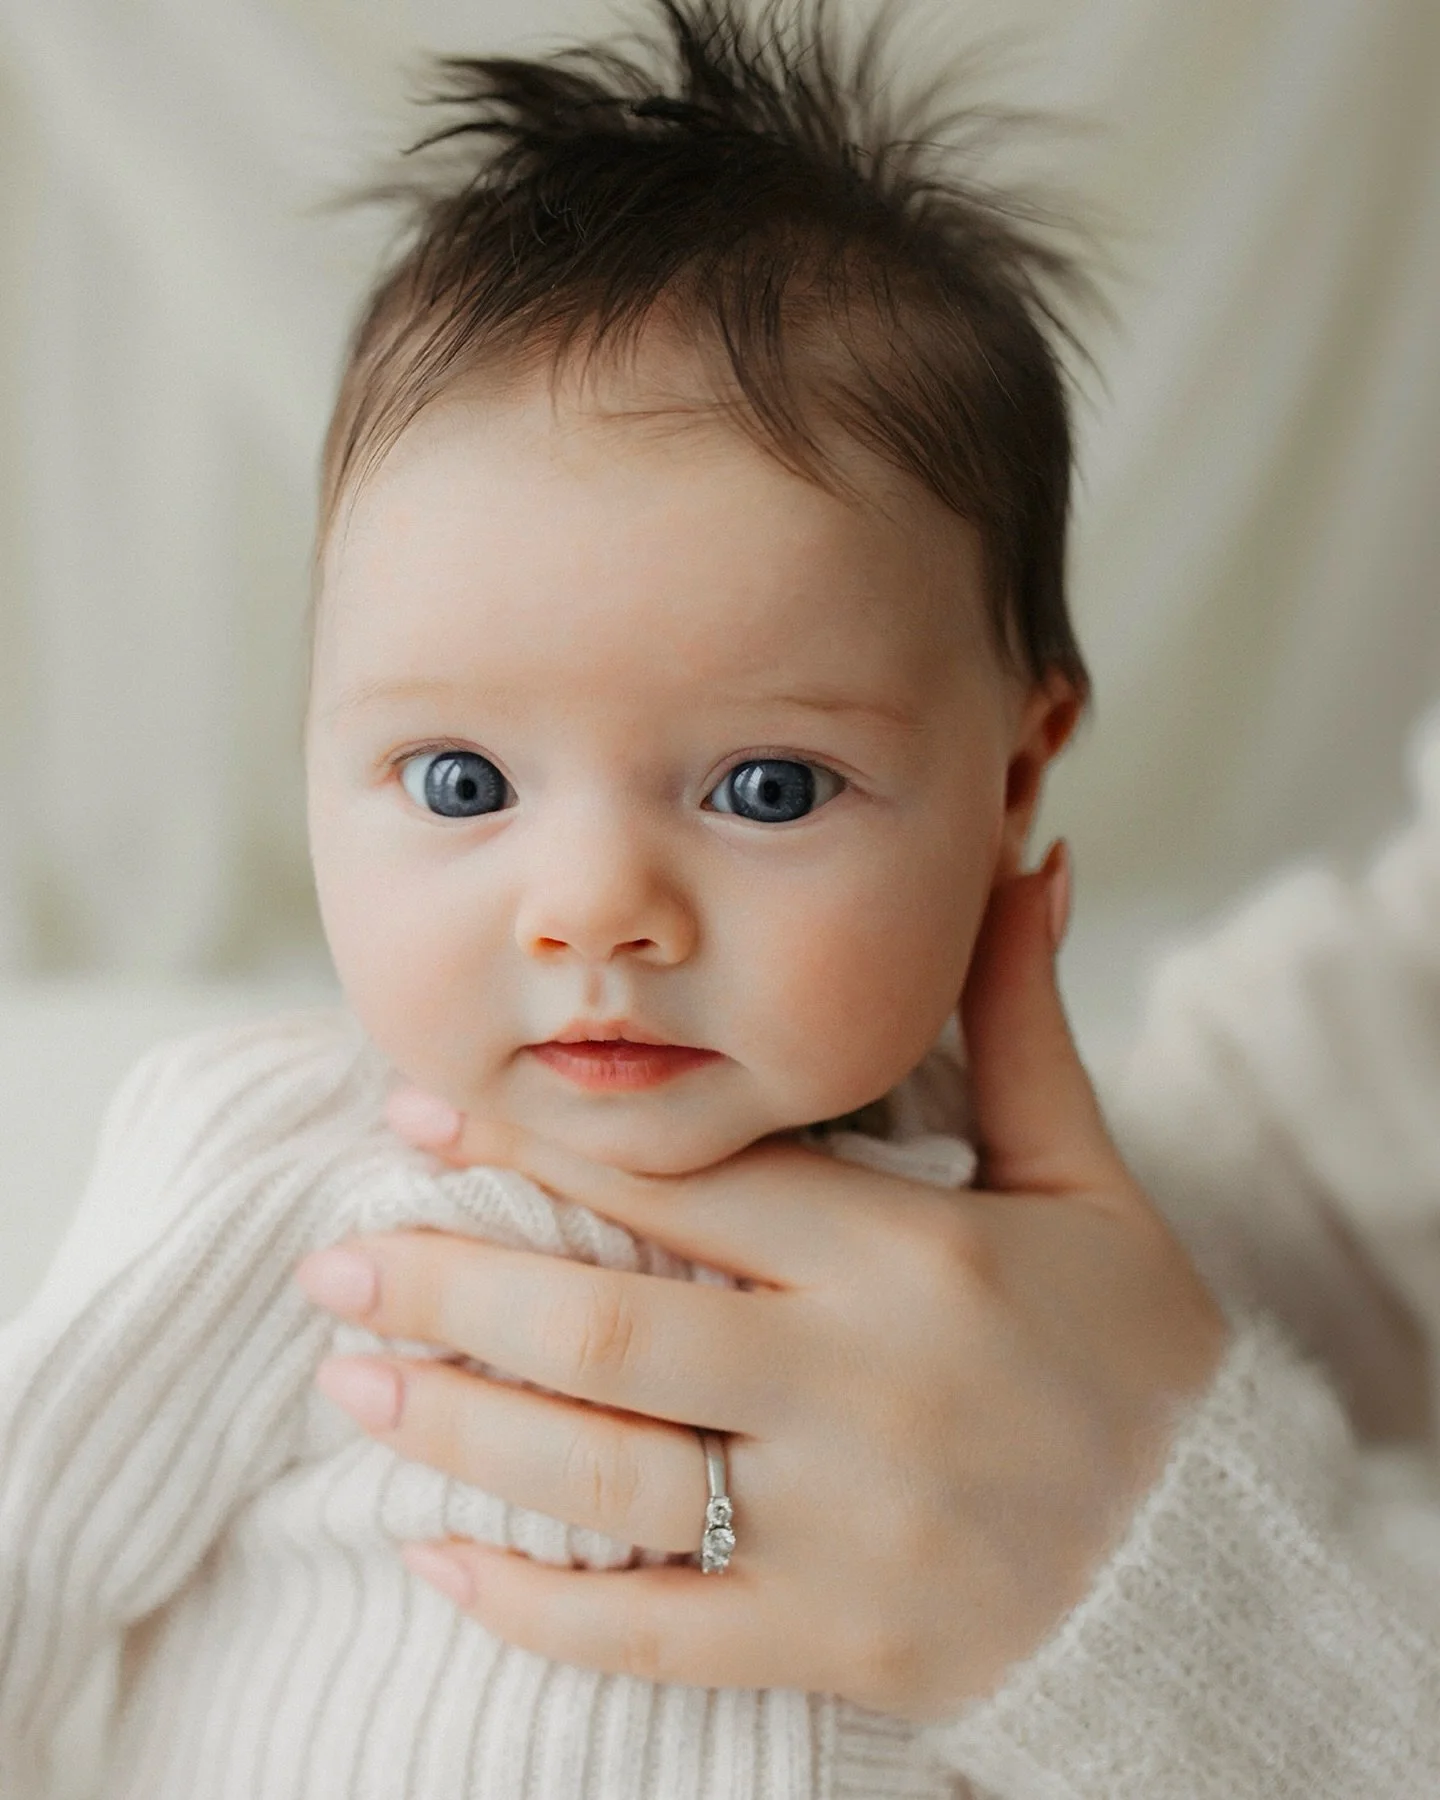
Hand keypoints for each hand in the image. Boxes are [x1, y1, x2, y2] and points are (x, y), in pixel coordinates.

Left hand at [294, 845, 1230, 1720]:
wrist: (1211, 1563)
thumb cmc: (1134, 1354)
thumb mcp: (1087, 1181)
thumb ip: (1022, 1026)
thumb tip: (1029, 860)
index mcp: (916, 1256)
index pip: (694, 1178)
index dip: (543, 1138)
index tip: (422, 1109)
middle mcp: (867, 1386)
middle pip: (615, 1324)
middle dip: (454, 1281)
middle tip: (330, 1251)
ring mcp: (848, 1528)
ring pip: (611, 1473)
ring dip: (460, 1425)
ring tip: (351, 1373)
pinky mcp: (840, 1643)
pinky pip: (657, 1631)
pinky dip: (536, 1602)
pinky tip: (440, 1557)